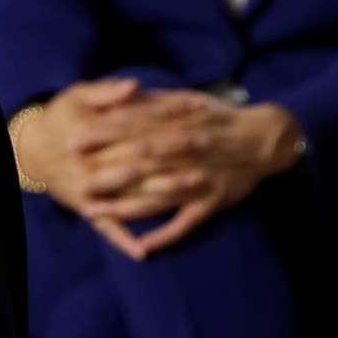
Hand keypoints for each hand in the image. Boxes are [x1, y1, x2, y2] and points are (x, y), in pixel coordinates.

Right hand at [12, 78, 204, 260]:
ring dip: (168, 191)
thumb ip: (106, 93)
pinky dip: (123, 241)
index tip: (200, 112)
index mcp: (92, 134)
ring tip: (200, 183)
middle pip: (143, 161)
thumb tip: (135, 86)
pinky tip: (144, 253)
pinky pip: (107, 229)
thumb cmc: (58, 118)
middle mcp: (93, 165)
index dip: (170, 119)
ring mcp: (91, 192)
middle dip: (179, 153)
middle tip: (211, 145)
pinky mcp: (86, 210)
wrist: (28, 149)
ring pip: (134, 195)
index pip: (139, 126)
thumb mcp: (76, 96)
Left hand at [70, 91, 305, 255]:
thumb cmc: (218, 117)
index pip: (132, 128)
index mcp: (176, 123)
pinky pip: (187, 222)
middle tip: (76, 182)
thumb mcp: (186, 99)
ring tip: (94, 213)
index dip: (102, 135)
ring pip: (157, 196)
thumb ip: (154, 100)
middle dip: (106, 172)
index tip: (74, 141)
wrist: (264, 138)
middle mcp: (185, 151)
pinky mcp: (212, 202)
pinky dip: (166, 234)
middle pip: (140, 162)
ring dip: (125, 207)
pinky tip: (144, 246)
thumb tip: (122, 92)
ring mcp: (199, 179)